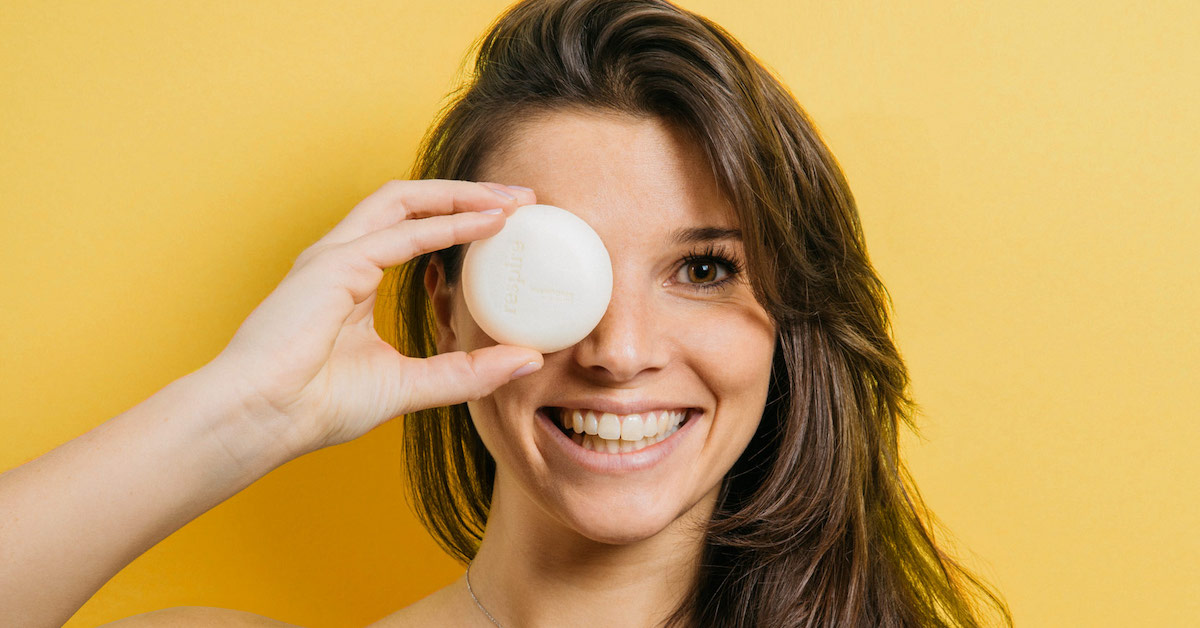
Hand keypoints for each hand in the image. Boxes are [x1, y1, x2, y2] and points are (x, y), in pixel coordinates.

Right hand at [208, 179, 542, 457]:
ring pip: (405, 201)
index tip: (510, 224)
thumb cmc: (316, 406)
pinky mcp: (333, 265)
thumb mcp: (411, 386)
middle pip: (412, 203)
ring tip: (510, 200)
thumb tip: (527, 358)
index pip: (413, 231)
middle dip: (469, 194)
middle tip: (522, 197)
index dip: (461, 220)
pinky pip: (400, 234)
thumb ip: (466, 372)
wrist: (260, 421)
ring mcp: (336, 256)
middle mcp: (344, 258)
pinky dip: (447, 225)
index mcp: (354, 280)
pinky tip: (485, 223)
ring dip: (461, 195)